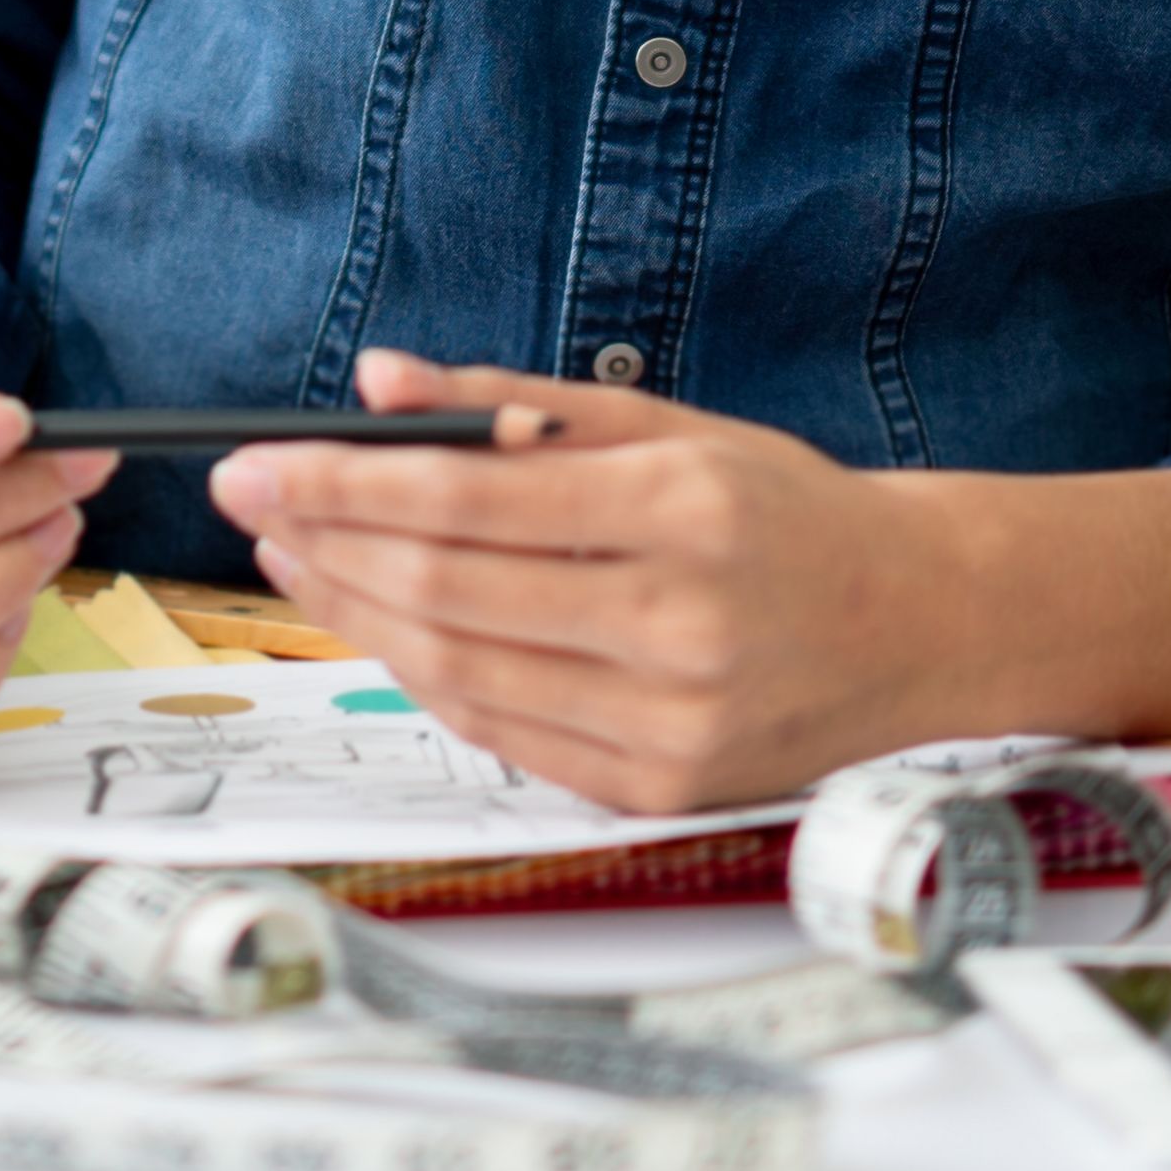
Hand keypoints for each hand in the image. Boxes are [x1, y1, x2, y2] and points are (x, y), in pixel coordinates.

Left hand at [208, 350, 963, 811]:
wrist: (920, 624)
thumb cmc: (782, 511)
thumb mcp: (664, 424)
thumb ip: (512, 401)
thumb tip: (376, 382)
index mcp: (682, 512)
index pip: (465, 498)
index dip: (340, 483)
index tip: (255, 462)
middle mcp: (679, 626)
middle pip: (446, 590)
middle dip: (325, 544)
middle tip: (249, 506)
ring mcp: (670, 723)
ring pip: (460, 672)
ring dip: (356, 614)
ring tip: (297, 560)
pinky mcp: (659, 789)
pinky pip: (504, 732)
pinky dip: (427, 677)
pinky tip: (381, 625)